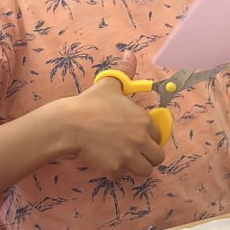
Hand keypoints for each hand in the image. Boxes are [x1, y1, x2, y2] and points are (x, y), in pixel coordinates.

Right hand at [61, 53, 164, 176]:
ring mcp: (129, 156)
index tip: (138, 137)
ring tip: (123, 159)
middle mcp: (141, 139)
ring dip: (136, 167)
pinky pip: (121, 176)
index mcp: (144, 120)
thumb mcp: (110, 84)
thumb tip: (130, 53)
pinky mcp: (115, 169)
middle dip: (148, 156)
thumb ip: (124, 71)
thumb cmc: (91, 103)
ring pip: (145, 171)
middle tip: (134, 152)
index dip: (149, 137)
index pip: (159, 136)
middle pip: (158, 157)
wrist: (70, 123)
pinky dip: (114, 172)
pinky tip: (105, 161)